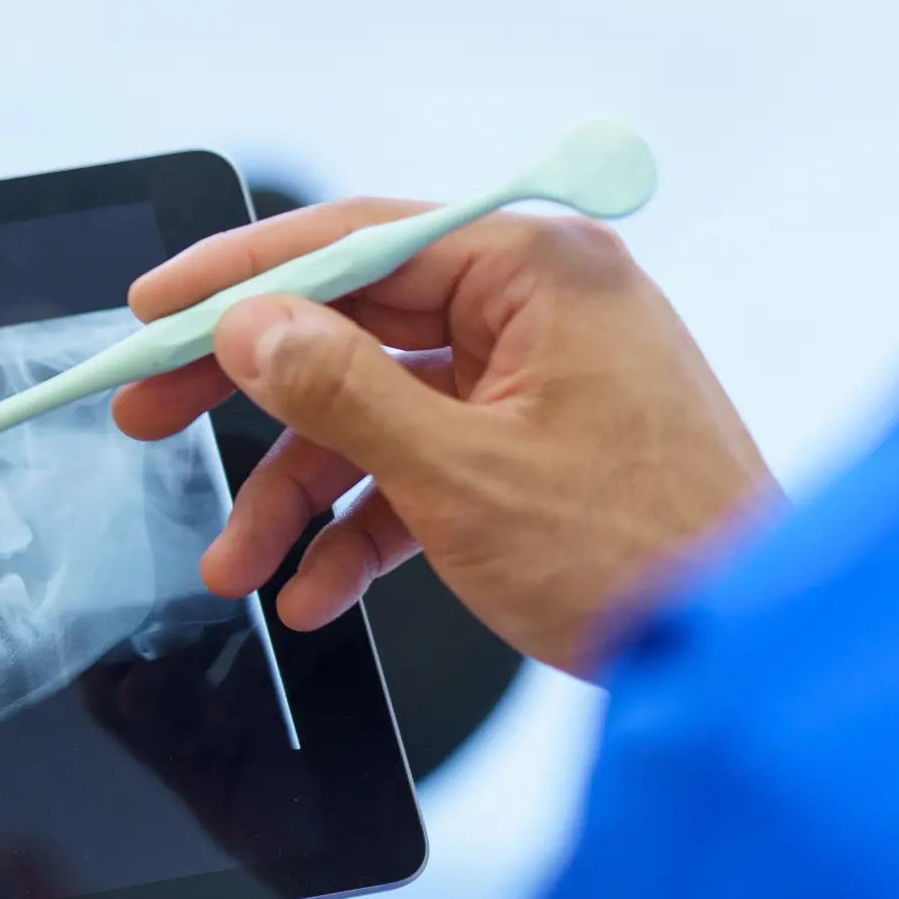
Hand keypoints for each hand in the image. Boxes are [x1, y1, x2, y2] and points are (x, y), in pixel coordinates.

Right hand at [111, 200, 774, 673]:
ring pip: (378, 410)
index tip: (154, 314)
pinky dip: (366, 526)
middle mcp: (544, 307)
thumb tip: (249, 330)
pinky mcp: (543, 450)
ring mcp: (545, 380)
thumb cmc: (647, 555)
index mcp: (540, 270)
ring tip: (239, 561)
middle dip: (249, 394)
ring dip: (300, 491)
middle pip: (354, 324)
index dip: (237, 278)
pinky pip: (424, 466)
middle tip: (152, 417)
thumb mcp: (460, 474)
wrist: (746, 658)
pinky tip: (316, 589)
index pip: (355, 240)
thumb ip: (338, 391)